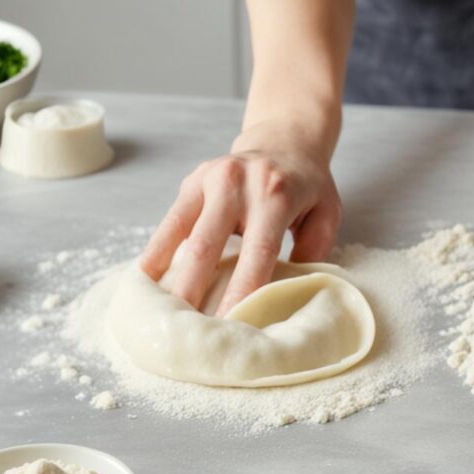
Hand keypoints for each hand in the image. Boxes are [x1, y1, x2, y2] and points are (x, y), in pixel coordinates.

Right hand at [140, 133, 341, 315]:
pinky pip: (168, 223)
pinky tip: (146, 281)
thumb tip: (289, 292)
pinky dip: (156, 253)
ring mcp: (209, 180)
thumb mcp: (327, 213)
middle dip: (194, 293)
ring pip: (181, 236)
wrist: (285, 140)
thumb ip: (314, 250)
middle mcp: (237, 184)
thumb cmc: (308, 188)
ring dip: (168, 277)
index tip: (230, 326)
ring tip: (159, 313)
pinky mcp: (191, 182)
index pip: (257, 254)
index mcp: (275, 196)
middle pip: (208, 248)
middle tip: (185, 332)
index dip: (242, 292)